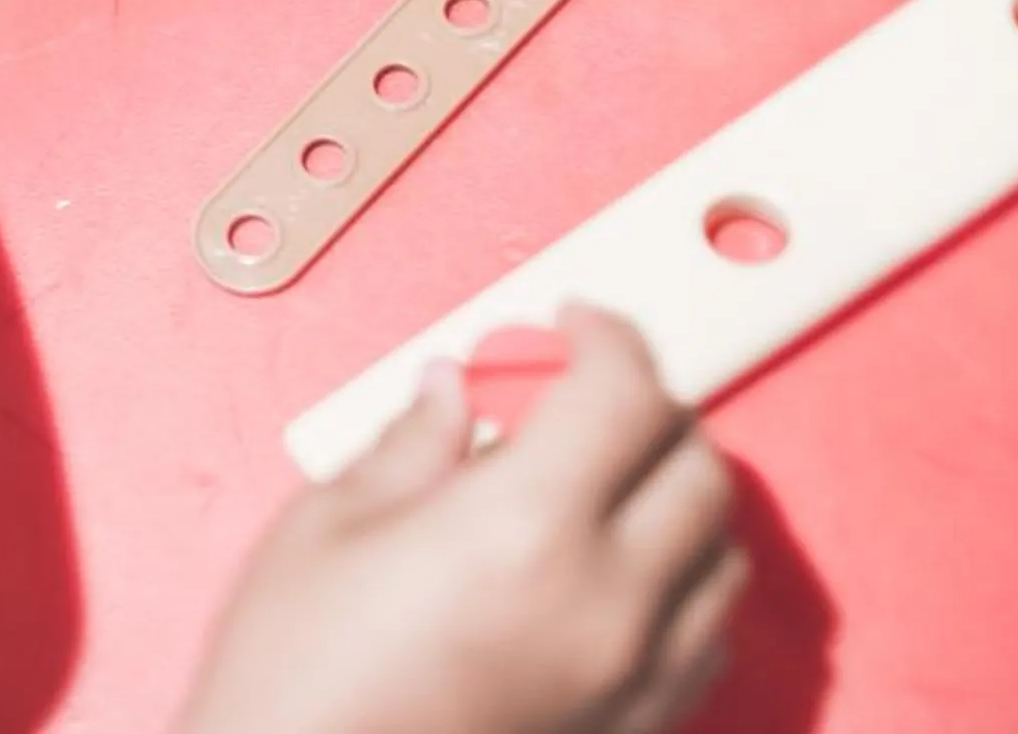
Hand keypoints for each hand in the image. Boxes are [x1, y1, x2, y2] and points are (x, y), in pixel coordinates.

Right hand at [177, 306, 744, 733]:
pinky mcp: (635, 732)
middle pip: (699, 467)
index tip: (571, 324)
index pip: (623, 395)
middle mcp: (605, 602)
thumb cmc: (293, 681)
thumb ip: (409, 445)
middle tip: (581, 396)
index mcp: (521, 529)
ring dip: (678, 498)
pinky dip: (684, 586)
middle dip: (648, 409)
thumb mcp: (325, 529)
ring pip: (725, 555)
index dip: (605, 336)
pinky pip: (708, 640)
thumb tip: (452, 392)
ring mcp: (634, 679)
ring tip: (601, 485)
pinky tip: (612, 576)